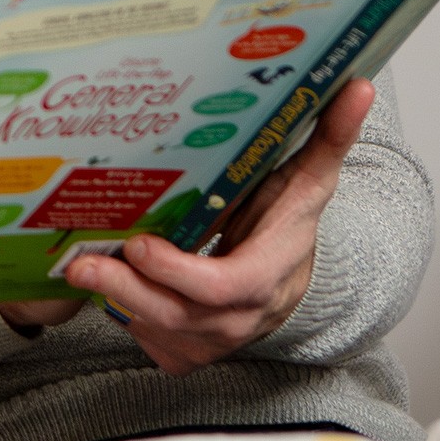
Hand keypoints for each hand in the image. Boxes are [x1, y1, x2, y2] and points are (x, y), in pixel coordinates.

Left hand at [58, 78, 376, 375]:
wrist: (290, 282)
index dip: (179, 272)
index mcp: (269, 275)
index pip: (225, 287)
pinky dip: (121, 315)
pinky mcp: (187, 355)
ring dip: (116, 300)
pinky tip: (103, 283)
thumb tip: (359, 86)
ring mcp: (214, 344)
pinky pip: (146, 341)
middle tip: (80, 261)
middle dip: (125, 289)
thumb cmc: (288, 221)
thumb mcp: (310, 180)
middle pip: (178, 316)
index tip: (139, 244)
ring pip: (155, 331)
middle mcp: (241, 319)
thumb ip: (331, 137)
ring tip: (80, 264)